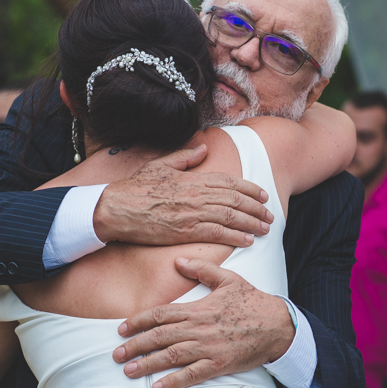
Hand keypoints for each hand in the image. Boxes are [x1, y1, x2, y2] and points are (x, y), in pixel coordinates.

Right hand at [93, 144, 273, 246]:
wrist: (116, 208)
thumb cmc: (135, 188)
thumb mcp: (161, 165)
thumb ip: (184, 157)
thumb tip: (202, 146)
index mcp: (193, 178)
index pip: (229, 183)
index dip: (250, 189)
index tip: (262, 195)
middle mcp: (197, 195)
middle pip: (236, 201)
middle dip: (256, 208)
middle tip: (270, 215)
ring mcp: (192, 213)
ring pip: (231, 217)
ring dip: (252, 223)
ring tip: (265, 229)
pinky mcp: (185, 231)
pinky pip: (217, 234)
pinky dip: (235, 237)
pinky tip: (248, 240)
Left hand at [112, 257, 295, 387]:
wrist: (278, 325)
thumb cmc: (253, 301)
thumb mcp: (229, 279)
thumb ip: (201, 269)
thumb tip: (178, 261)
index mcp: (198, 308)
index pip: (161, 314)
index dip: (139, 321)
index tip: (122, 328)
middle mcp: (199, 329)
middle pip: (160, 337)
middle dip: (135, 346)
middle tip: (116, 354)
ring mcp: (208, 348)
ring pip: (171, 357)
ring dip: (148, 364)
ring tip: (129, 371)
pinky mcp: (219, 365)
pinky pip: (192, 375)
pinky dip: (174, 382)